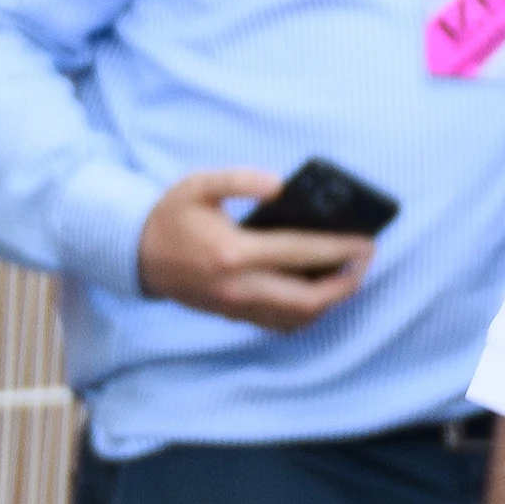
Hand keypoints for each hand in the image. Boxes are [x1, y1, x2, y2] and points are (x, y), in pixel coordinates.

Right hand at [136, 166, 372, 333]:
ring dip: (330, 301)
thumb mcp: (200, 184)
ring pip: (297, 317)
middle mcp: (237, 287)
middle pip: (307, 298)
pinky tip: (320, 293)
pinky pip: (281, 324)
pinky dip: (307, 313)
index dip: (339, 249)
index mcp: (232, 252)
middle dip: (345, 282)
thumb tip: (280, 185)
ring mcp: (236, 307)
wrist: (138, 255)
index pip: (299, 252)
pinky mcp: (234, 315)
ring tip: (349, 275)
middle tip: (365, 260)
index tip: (366, 241)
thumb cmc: (172, 216)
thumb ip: (240, 179)